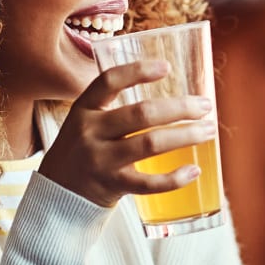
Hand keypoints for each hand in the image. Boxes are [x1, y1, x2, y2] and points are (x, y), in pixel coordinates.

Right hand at [38, 60, 216, 207]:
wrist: (55, 197)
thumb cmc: (82, 152)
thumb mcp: (85, 123)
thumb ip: (114, 108)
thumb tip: (168, 96)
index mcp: (83, 110)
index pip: (109, 82)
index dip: (138, 71)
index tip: (167, 67)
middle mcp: (90, 132)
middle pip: (141, 114)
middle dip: (180, 107)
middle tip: (205, 105)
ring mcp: (101, 161)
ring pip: (150, 144)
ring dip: (186, 135)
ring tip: (208, 130)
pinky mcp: (112, 186)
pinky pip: (149, 183)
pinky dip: (175, 178)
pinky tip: (194, 170)